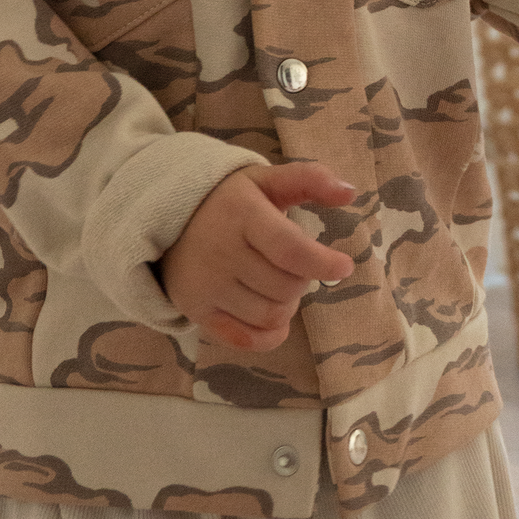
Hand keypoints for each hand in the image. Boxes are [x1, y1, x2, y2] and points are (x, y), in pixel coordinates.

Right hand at [159, 163, 355, 351]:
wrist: (167, 217)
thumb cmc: (229, 198)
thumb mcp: (265, 179)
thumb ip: (309, 179)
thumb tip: (350, 193)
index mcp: (243, 214)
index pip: (289, 249)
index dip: (322, 262)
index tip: (344, 266)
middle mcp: (222, 252)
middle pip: (286, 286)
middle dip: (303, 278)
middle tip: (295, 264)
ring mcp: (207, 286)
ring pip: (271, 315)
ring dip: (288, 303)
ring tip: (280, 282)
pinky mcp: (197, 311)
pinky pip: (247, 339)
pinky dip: (270, 334)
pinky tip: (275, 316)